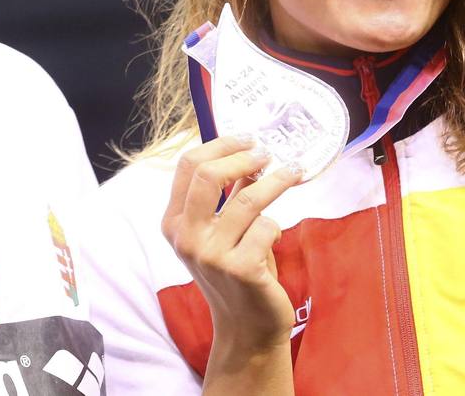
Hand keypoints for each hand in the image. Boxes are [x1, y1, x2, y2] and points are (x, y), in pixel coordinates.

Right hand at [161, 136, 300, 389]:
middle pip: (208, 175)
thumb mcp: (220, 231)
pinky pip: (267, 227)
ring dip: (275, 180)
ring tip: (292, 172)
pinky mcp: (241, 268)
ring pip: (246, 198)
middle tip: (266, 152)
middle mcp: (185, 237)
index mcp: (173, 222)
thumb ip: (227, 195)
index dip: (220, 145)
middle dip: (242, 157)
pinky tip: (276, 234)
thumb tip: (248, 154)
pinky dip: (276, 225)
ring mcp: (211, 254)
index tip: (247, 139)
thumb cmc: (234, 272)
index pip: (187, 166)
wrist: (245, 325)